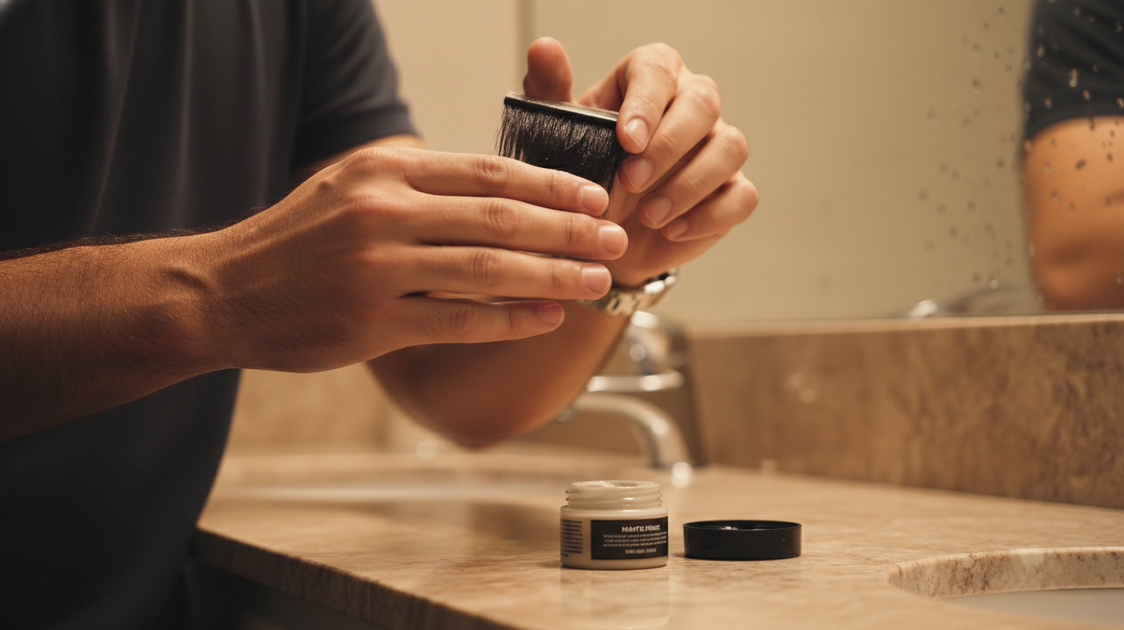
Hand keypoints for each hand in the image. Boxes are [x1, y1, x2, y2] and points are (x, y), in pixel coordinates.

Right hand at [192, 147, 626, 371]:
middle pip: (498, 218)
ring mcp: (376, 270)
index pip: (486, 171)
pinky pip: (458, 321)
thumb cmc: (299, 240)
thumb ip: (420, 187)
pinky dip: (509, 320)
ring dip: (552, 276)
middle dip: (567, 230)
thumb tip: (500, 194)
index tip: (594, 197)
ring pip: (486, 271)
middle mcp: (381, 213)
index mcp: (383, 171)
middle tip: (614, 238)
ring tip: (595, 280)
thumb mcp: (351, 188)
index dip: (549, 185)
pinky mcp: (371, 324)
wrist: (225, 292)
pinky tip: (546, 318)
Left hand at [523, 38, 757, 286]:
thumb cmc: (584, 170)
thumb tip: (544, 48)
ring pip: (729, 148)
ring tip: (648, 215)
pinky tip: (672, 231)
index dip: (646, 104)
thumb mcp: (556, 135)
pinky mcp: (732, 191)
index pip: (658, 70)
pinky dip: (710, 216)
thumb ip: (549, 92)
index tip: (625, 140)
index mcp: (649, 78)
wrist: (602, 231)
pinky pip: (742, 196)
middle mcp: (691, 104)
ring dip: (689, 184)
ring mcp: (717, 147)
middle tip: (630, 181)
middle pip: (703, 102)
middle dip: (668, 145)